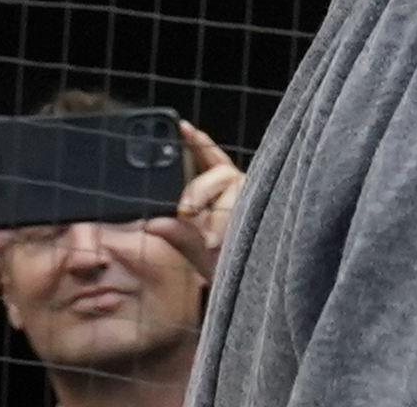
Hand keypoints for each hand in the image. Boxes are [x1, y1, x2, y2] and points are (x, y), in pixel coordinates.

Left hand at [147, 122, 245, 280]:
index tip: (182, 126)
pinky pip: (248, 204)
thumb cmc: (221, 265)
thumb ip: (176, 234)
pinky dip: (227, 224)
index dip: (198, 141)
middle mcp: (240, 189)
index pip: (210, 158)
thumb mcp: (192, 249)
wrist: (247, 289)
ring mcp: (255, 199)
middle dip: (199, 189)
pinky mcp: (266, 212)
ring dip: (216, 211)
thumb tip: (151, 223)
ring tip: (208, 240)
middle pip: (221, 171)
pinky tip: (216, 242)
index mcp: (221, 190)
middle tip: (184, 211)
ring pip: (234, 185)